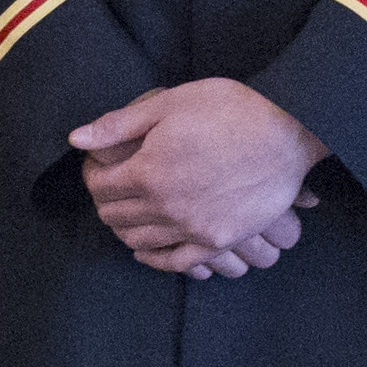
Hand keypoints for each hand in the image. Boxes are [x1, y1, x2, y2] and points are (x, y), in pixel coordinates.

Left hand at [71, 79, 322, 276]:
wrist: (289, 134)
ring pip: (139, 241)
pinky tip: (146, 250)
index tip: (96, 165)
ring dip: (124, 228)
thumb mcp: (171, 103)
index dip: (91, 175)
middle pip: (115, 215)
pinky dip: (153, 259)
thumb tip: (77, 139)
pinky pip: (174, 263)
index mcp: (148, 171)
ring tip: (125, 212)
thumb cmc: (232, 110)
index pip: (100, 186)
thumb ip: (120, 124)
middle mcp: (165, 207)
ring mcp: (192, 229)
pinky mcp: (217, 241)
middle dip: (104, 200)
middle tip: (108, 186)